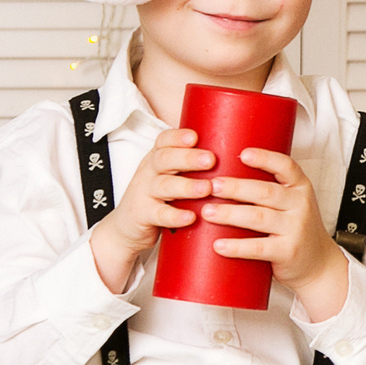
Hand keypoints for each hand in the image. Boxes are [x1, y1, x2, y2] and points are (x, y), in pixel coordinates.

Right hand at [88, 127, 213, 293]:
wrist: (126, 228)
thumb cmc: (159, 198)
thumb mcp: (171, 177)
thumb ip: (194, 168)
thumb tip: (239, 156)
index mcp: (158, 159)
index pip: (164, 141)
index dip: (178, 137)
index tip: (195, 136)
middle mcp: (149, 172)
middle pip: (165, 159)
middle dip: (188, 158)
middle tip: (211, 159)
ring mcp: (143, 193)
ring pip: (163, 186)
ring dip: (186, 186)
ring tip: (207, 188)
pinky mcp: (142, 215)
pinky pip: (158, 214)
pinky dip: (174, 215)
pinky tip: (190, 217)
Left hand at [205, 148, 348, 318]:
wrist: (318, 263)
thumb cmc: (295, 228)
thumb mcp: (292, 203)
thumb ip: (268, 190)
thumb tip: (223, 176)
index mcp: (300, 187)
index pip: (286, 166)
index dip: (265, 159)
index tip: (243, 154)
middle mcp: (301, 205)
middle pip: (265, 192)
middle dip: (236, 188)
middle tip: (212, 186)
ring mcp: (296, 229)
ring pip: (258, 217)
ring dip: (230, 214)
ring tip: (207, 212)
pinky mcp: (288, 252)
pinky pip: (258, 248)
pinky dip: (236, 247)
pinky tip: (218, 244)